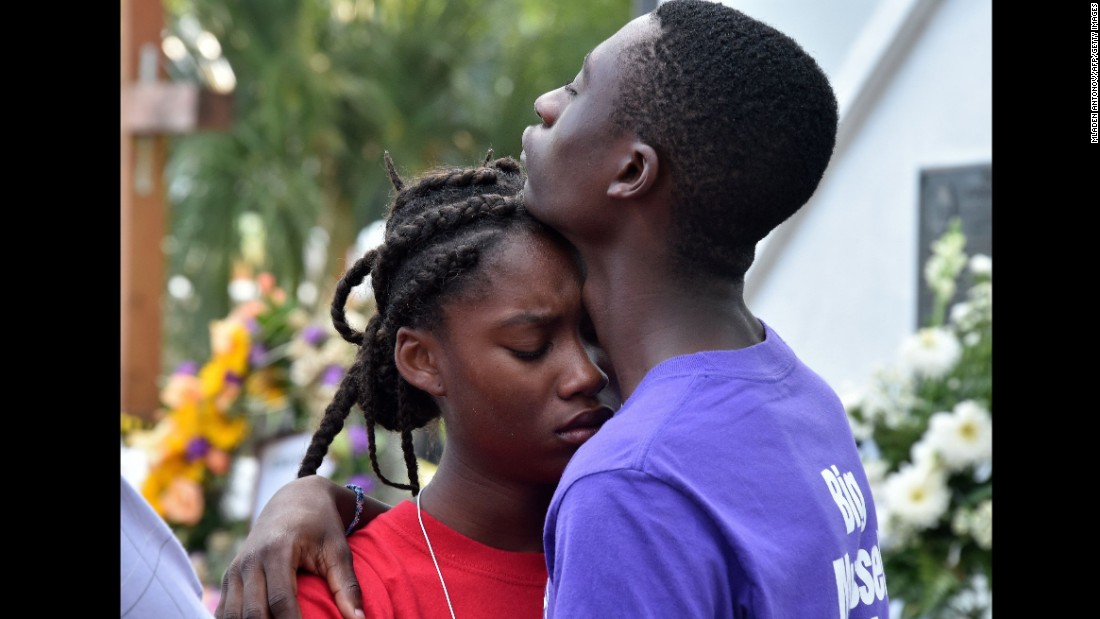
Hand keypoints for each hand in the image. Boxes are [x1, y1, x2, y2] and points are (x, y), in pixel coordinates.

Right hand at [215, 475, 363, 618]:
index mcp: (277, 551)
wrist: (294, 501)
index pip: (281, 600)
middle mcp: (250, 561)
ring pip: (233, 616)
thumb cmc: (321, 526)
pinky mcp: (229, 577)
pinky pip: (224, 612)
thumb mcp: (338, 550)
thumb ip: (347, 585)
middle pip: (253, 614)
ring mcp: (235, 569)